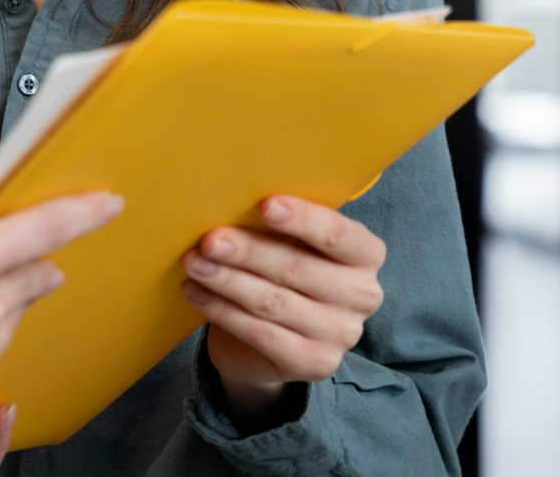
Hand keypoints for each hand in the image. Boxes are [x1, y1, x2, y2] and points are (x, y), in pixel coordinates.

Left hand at [180, 195, 385, 429]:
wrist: (273, 338)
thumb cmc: (280, 268)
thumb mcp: (289, 241)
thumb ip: (277, 223)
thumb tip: (231, 196)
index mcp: (365, 254)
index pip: (337, 234)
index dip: (303, 219)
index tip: (265, 205)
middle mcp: (362, 295)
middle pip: (298, 268)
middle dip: (248, 252)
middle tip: (209, 240)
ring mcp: (341, 334)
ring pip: (274, 302)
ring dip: (227, 280)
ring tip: (194, 263)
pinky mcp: (315, 363)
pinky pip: (261, 334)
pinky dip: (222, 311)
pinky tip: (195, 292)